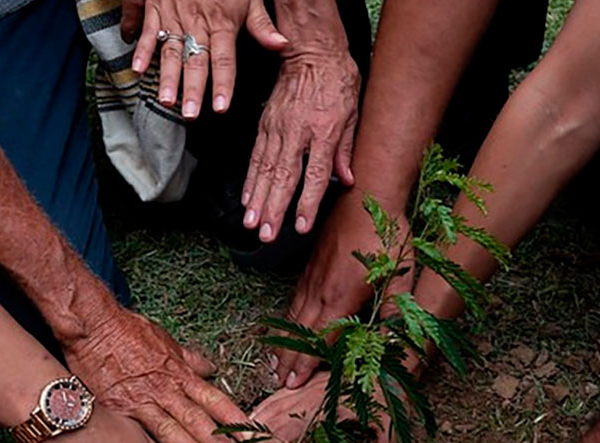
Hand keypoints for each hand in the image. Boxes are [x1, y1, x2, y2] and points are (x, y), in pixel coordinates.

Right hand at [64, 306, 248, 442]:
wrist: (93, 326)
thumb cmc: (128, 331)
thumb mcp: (166, 341)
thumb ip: (189, 359)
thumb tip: (211, 368)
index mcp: (180, 374)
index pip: (215, 399)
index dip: (235, 419)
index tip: (251, 437)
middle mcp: (165, 390)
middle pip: (198, 420)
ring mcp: (142, 402)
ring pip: (172, 431)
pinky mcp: (119, 412)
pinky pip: (140, 435)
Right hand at [130, 0, 288, 116]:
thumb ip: (261, 23)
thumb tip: (282, 45)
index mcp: (222, 23)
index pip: (224, 60)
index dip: (223, 85)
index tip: (220, 108)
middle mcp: (197, 22)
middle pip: (196, 61)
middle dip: (193, 89)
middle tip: (190, 114)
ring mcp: (173, 15)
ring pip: (171, 51)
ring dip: (167, 77)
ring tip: (166, 100)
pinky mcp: (154, 6)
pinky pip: (147, 29)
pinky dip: (141, 49)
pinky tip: (137, 69)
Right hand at [238, 370, 402, 442]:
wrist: (392, 357)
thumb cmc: (393, 391)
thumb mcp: (394, 424)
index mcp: (326, 407)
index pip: (287, 433)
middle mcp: (312, 395)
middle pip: (272, 421)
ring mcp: (310, 386)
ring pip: (272, 404)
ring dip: (251, 424)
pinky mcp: (311, 380)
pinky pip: (281, 392)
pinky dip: (263, 405)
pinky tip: (253, 415)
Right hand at [241, 50, 359, 241]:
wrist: (312, 51)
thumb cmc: (337, 81)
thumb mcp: (353, 115)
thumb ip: (346, 150)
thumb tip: (347, 181)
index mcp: (323, 132)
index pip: (314, 175)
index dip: (306, 203)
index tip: (300, 225)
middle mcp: (297, 132)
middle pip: (283, 177)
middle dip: (273, 209)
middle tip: (265, 234)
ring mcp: (277, 128)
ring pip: (265, 170)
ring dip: (257, 200)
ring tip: (251, 223)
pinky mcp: (265, 124)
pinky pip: (256, 156)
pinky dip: (250, 179)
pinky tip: (247, 198)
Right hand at [274, 195, 408, 387]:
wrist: (366, 194)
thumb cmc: (387, 233)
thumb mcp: (400, 272)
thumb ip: (396, 307)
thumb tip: (398, 337)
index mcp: (342, 296)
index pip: (320, 338)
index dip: (306, 364)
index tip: (293, 384)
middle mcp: (321, 290)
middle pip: (300, 332)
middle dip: (288, 360)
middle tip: (278, 383)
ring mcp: (312, 277)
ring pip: (293, 316)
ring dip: (283, 342)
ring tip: (274, 364)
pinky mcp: (310, 266)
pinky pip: (294, 299)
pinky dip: (286, 318)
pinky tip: (285, 326)